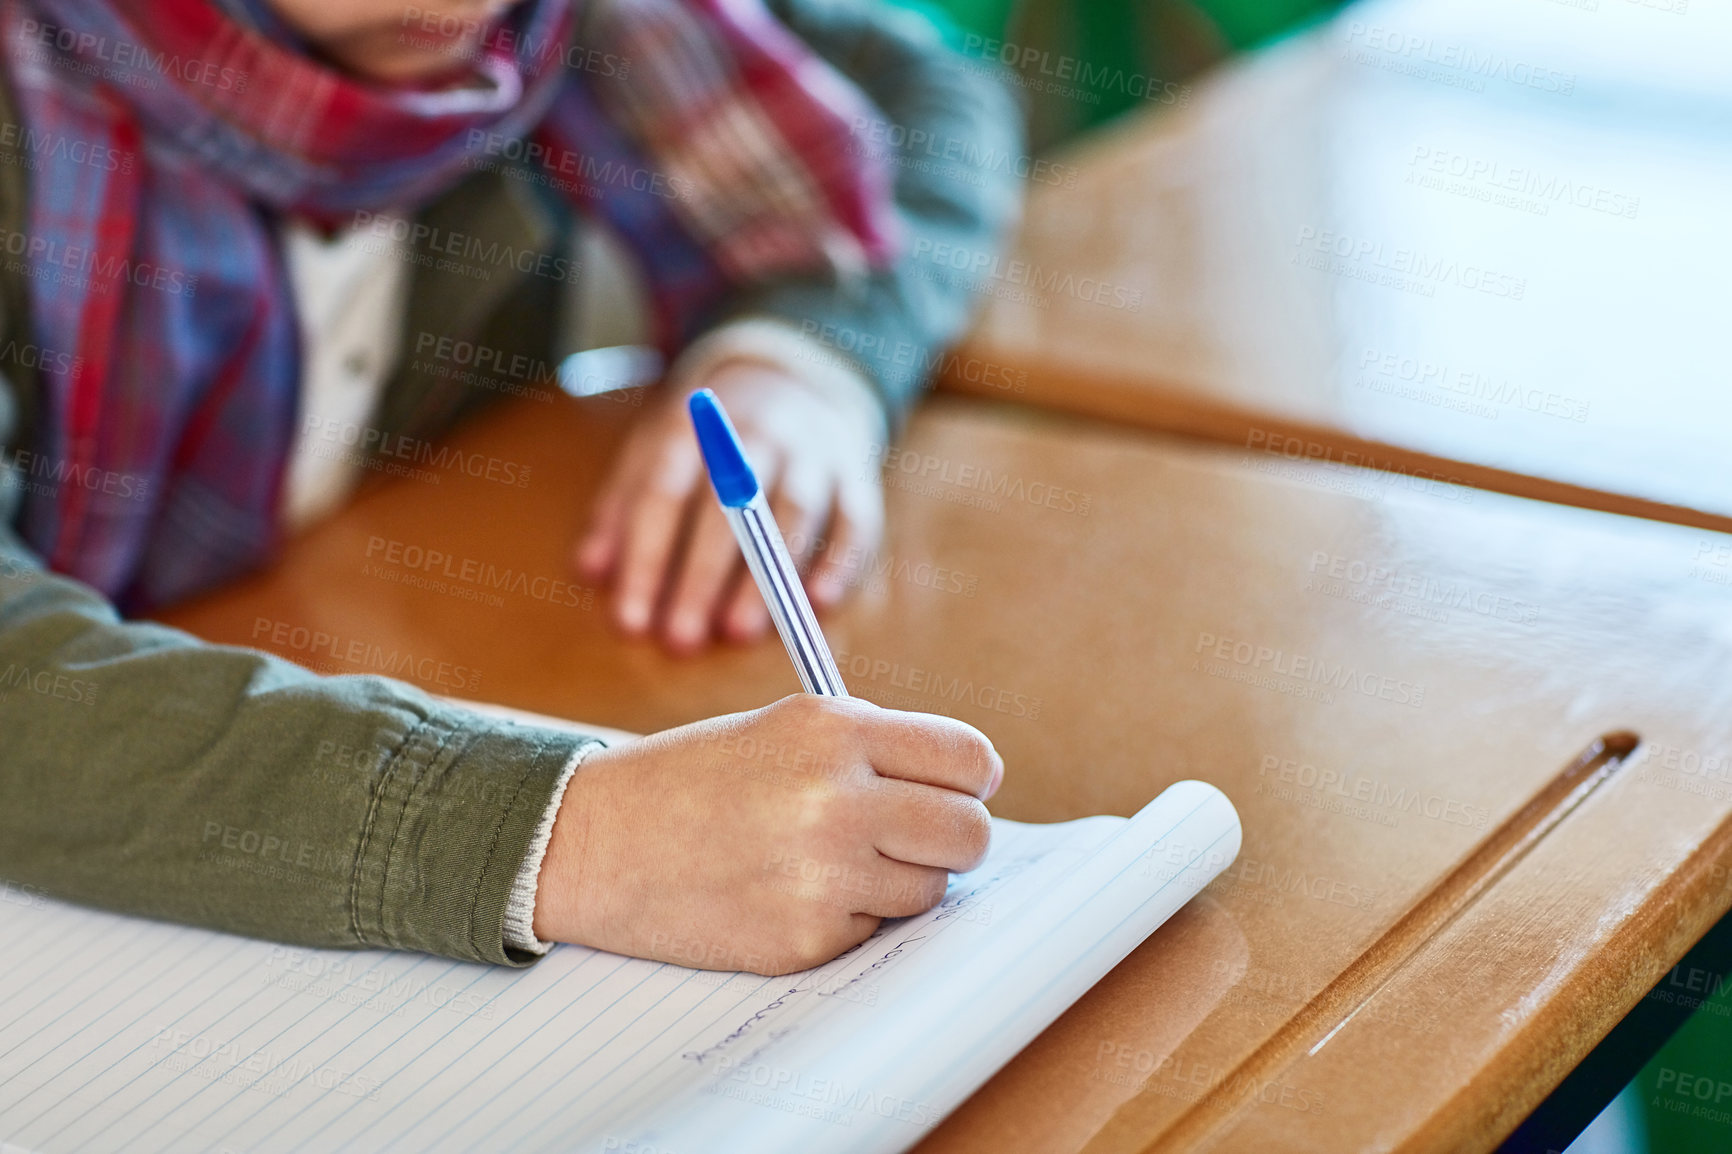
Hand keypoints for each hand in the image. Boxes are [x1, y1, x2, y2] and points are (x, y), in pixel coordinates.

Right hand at [532, 695, 1001, 974]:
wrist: (592, 841)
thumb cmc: (690, 780)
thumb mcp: (780, 728)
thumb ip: (872, 748)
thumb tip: (967, 786)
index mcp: (833, 730)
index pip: (969, 759)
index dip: (971, 780)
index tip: (959, 791)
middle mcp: (836, 797)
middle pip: (970, 832)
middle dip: (951, 838)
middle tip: (913, 839)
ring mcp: (824, 873)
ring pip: (930, 889)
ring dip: (898, 882)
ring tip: (831, 862)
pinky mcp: (806, 937)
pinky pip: (875, 932)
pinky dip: (847, 919)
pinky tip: (787, 893)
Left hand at [573, 357, 884, 652]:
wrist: (789, 381)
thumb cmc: (707, 443)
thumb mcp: (653, 453)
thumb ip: (622, 510)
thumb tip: (590, 571)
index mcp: (697, 427)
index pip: (663, 492)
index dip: (644, 559)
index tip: (630, 621)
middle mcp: (759, 433)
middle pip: (727, 507)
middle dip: (701, 577)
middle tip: (679, 640)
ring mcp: (813, 452)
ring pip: (793, 514)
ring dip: (766, 577)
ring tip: (738, 634)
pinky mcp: (857, 477)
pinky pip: (854, 521)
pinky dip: (838, 563)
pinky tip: (814, 605)